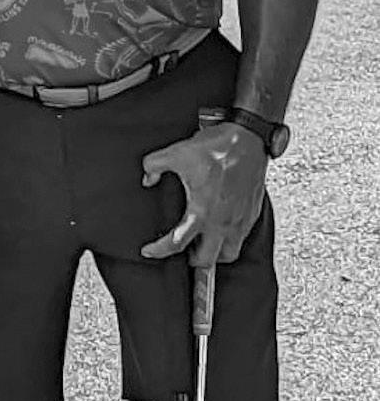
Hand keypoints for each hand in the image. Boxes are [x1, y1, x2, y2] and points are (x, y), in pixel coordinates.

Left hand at [141, 123, 267, 264]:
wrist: (248, 139)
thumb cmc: (218, 147)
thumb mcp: (175, 153)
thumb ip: (153, 166)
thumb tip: (147, 179)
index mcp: (203, 212)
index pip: (177, 244)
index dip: (159, 251)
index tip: (149, 251)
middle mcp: (223, 222)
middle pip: (207, 260)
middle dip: (191, 261)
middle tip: (180, 251)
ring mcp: (241, 220)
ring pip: (229, 254)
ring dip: (214, 254)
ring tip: (201, 245)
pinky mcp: (252, 214)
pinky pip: (242, 239)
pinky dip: (229, 241)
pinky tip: (218, 230)